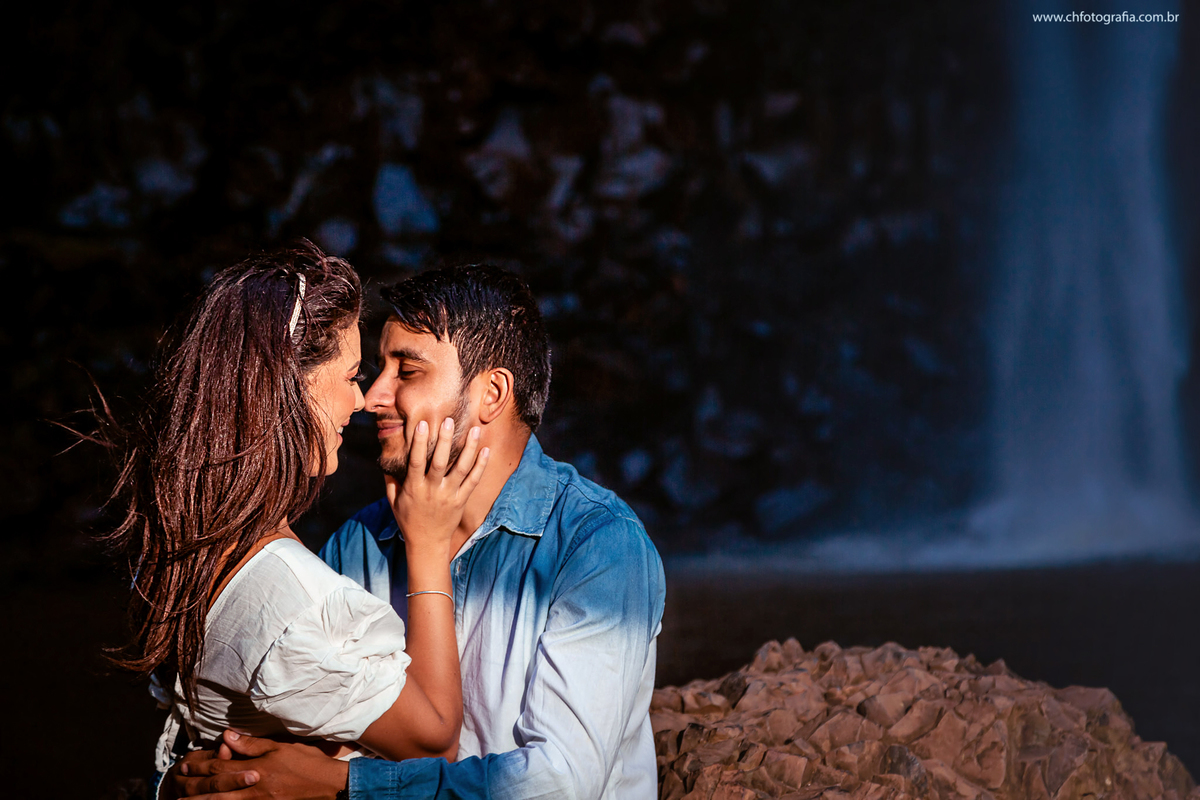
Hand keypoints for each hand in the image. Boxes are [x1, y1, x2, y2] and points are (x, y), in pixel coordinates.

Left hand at [173, 730, 347, 798]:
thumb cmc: (307, 763)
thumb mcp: (280, 747)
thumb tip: (228, 737)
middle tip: (177, 785)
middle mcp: (254, 788)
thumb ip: (252, 745)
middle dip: (195, 788)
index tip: (184, 764)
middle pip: (217, 790)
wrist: (328, 785)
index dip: (201, 765)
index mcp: (256, 769)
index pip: (222, 766)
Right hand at [386, 416, 488, 554]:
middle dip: (445, 441)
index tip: (422, 424)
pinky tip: (485, 450)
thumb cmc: (408, 520)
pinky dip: (480, 465)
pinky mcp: (462, 501)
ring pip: (462, 469)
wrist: (427, 543)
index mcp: (414, 488)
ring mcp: (450, 495)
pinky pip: (473, 481)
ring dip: (469, 448)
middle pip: (440, 462)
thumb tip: (385, 458)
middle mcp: (433, 490)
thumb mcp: (393, 501)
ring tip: (476, 430)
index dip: (419, 443)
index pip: (416, 462)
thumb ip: (390, 480)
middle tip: (450, 421)